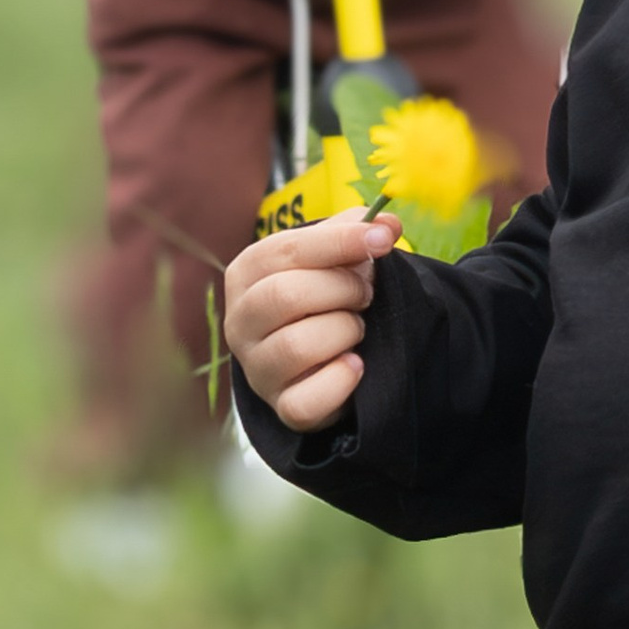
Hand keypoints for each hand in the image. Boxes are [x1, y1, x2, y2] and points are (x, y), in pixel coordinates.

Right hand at [223, 209, 397, 428]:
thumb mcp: (336, 258)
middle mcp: (241, 320)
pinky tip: (355, 365)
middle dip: (341, 290)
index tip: (383, 240)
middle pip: (287, 295)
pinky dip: (341, 381)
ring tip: (355, 329)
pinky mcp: (281, 406)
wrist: (321, 360)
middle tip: (365, 294)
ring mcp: (257, 367)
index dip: (340, 241)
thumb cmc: (324, 299)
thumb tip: (387, 222)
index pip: (287, 249)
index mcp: (247, 273)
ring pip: (297, 346)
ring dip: (344, 331)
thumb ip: (357, 233)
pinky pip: (307, 400)